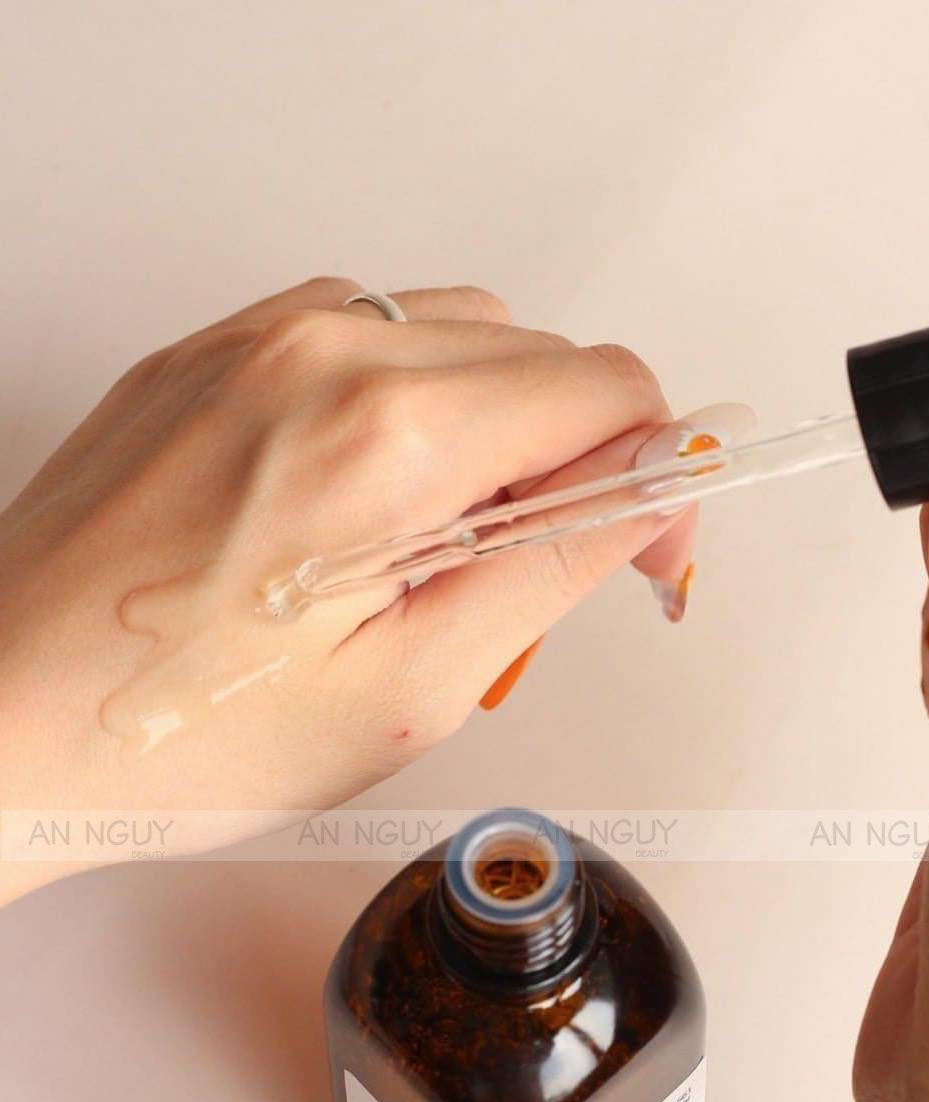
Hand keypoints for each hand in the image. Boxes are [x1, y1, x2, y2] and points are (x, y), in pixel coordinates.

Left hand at [0, 278, 747, 903]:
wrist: (1, 722)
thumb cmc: (184, 733)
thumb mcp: (415, 685)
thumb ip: (557, 566)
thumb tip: (655, 491)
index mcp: (390, 435)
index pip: (608, 387)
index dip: (656, 471)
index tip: (645, 547)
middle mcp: (325, 348)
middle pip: (545, 356)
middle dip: (574, 461)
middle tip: (524, 573)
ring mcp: (261, 335)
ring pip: (465, 336)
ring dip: (494, 430)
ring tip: (432, 546)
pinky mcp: (219, 348)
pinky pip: (372, 339)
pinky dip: (411, 406)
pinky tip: (366, 500)